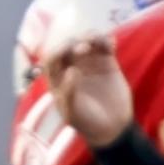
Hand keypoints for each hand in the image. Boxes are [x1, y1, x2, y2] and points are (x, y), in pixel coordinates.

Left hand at [42, 33, 132, 147]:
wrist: (111, 128)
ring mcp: (90, 63)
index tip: (66, 52)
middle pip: (69, 45)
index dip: (57, 51)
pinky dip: (106, 41)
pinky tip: (110, 45)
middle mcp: (72, 66)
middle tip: (82, 49)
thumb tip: (72, 70)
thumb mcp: (72, 112)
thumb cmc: (86, 122)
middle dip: (73, 43)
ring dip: (90, 37)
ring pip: (87, 41)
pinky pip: (105, 46)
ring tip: (95, 41)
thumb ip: (69, 92)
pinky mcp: (107, 63)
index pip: (52, 58)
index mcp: (58, 77)